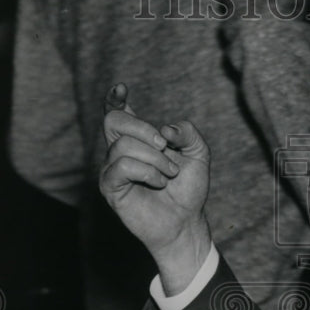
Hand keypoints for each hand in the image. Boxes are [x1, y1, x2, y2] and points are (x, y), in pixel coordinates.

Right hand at [100, 83, 212, 293]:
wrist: (186, 221)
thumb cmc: (189, 189)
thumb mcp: (198, 154)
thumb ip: (188, 133)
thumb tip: (166, 130)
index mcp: (138, 139)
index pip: (118, 113)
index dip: (114, 99)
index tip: (121, 89)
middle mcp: (120, 151)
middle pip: (114, 121)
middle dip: (143, 128)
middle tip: (166, 147)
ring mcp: (112, 169)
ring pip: (123, 145)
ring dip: (155, 158)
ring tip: (169, 174)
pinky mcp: (110, 187)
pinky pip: (121, 166)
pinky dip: (146, 171)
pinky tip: (159, 182)